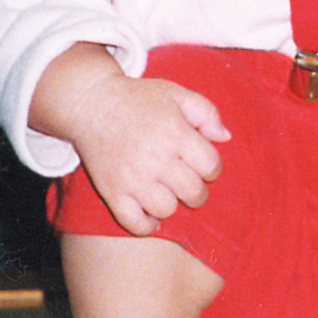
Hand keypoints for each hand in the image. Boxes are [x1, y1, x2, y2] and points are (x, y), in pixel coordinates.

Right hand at [69, 69, 230, 235]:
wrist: (91, 103)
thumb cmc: (138, 98)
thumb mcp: (176, 93)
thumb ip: (206, 112)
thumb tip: (225, 137)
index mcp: (175, 133)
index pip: (211, 166)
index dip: (212, 168)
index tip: (201, 164)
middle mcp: (155, 158)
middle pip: (193, 193)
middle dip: (197, 190)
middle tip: (187, 181)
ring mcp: (132, 178)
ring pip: (167, 209)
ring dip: (171, 203)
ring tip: (165, 191)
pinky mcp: (112, 191)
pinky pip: (135, 223)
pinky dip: (146, 224)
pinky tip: (150, 212)